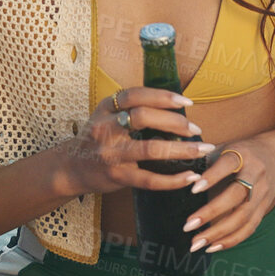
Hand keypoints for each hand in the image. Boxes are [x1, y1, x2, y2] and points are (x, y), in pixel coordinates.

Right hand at [60, 88, 214, 197]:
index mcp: (106, 109)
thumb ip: (133, 109)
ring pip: (151, 149)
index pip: (135, 95)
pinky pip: (149, 179)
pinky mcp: (116, 176)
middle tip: (196, 129)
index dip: (162, 96)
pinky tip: (190, 177)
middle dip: (175, 121)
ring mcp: (110, 154)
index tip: (186, 101)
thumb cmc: (100, 138)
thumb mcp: (108, 116)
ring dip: (182, 150)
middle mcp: (106, 129)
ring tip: (203, 149)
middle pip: (144, 117)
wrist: (71, 168)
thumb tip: (178, 105)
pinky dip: (173, 179)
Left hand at [182, 139, 274, 253]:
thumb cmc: (241, 152)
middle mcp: (256, 173)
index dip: (212, 177)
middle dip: (211, 212)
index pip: (228, 164)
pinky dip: (231, 240)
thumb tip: (178, 175)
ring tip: (196, 243)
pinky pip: (249, 227)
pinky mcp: (264, 208)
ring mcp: (263, 193)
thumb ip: (204, 159)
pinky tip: (212, 247)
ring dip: (219, 233)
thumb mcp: (226, 146)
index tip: (193, 189)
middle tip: (188, 226)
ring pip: (244, 216)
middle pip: (237, 195)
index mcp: (243, 154)